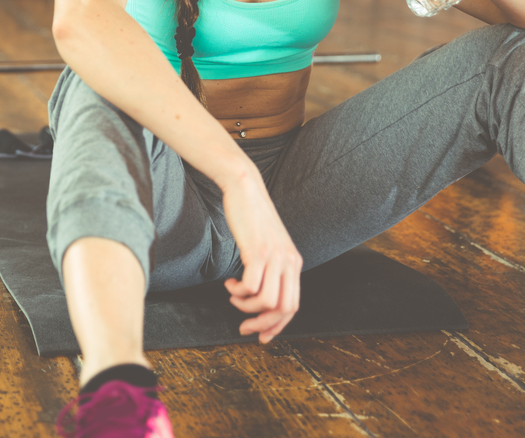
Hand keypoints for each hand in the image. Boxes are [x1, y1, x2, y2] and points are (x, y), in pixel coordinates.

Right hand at [220, 169, 301, 343]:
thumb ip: (271, 266)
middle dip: (262, 324)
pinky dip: (238, 292)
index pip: (292, 306)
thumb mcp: (269, 245)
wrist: (246, 189)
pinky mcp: (258, 252)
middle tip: (243, 326)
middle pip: (284, 309)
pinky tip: (230, 284)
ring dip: (247, 307)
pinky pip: (251, 286)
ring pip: (268, 301)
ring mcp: (274, 257)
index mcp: (294, 263)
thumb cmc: (253, 218)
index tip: (261, 335)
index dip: (277, 326)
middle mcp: (289, 262)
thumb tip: (260, 293)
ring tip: (233, 297)